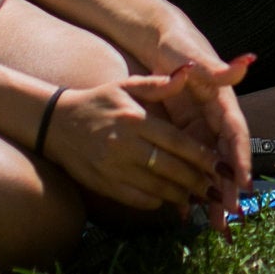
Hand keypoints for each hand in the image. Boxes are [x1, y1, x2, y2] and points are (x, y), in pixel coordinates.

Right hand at [38, 78, 223, 211]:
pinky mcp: (103, 184)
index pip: (177, 142)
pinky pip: (137, 199)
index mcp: (135, 120)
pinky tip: (168, 199)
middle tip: (215, 189)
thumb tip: (188, 72)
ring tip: (198, 197)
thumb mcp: (126, 85)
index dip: (202, 157)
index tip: (220, 165)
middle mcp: (125, 145)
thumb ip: (159, 84)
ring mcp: (113, 168)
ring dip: (180, 195)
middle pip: (171, 169)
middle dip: (197, 181)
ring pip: (157, 188)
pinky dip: (156, 201)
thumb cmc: (97, 102)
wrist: (54, 123)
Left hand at [135, 20, 252, 201]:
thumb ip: (215, 66)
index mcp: (222, 101)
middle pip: (226, 158)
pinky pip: (190, 165)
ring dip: (212, 195)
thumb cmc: (176, 45)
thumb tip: (245, 63)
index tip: (243, 184)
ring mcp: (200, 128)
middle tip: (229, 216)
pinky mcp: (184, 135)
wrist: (156, 41)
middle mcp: (215, 118)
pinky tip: (184, 212)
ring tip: (213, 224)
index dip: (241, 159)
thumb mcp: (193, 55)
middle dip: (229, 188)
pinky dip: (189, 186)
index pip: (236, 134)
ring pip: (209, 167)